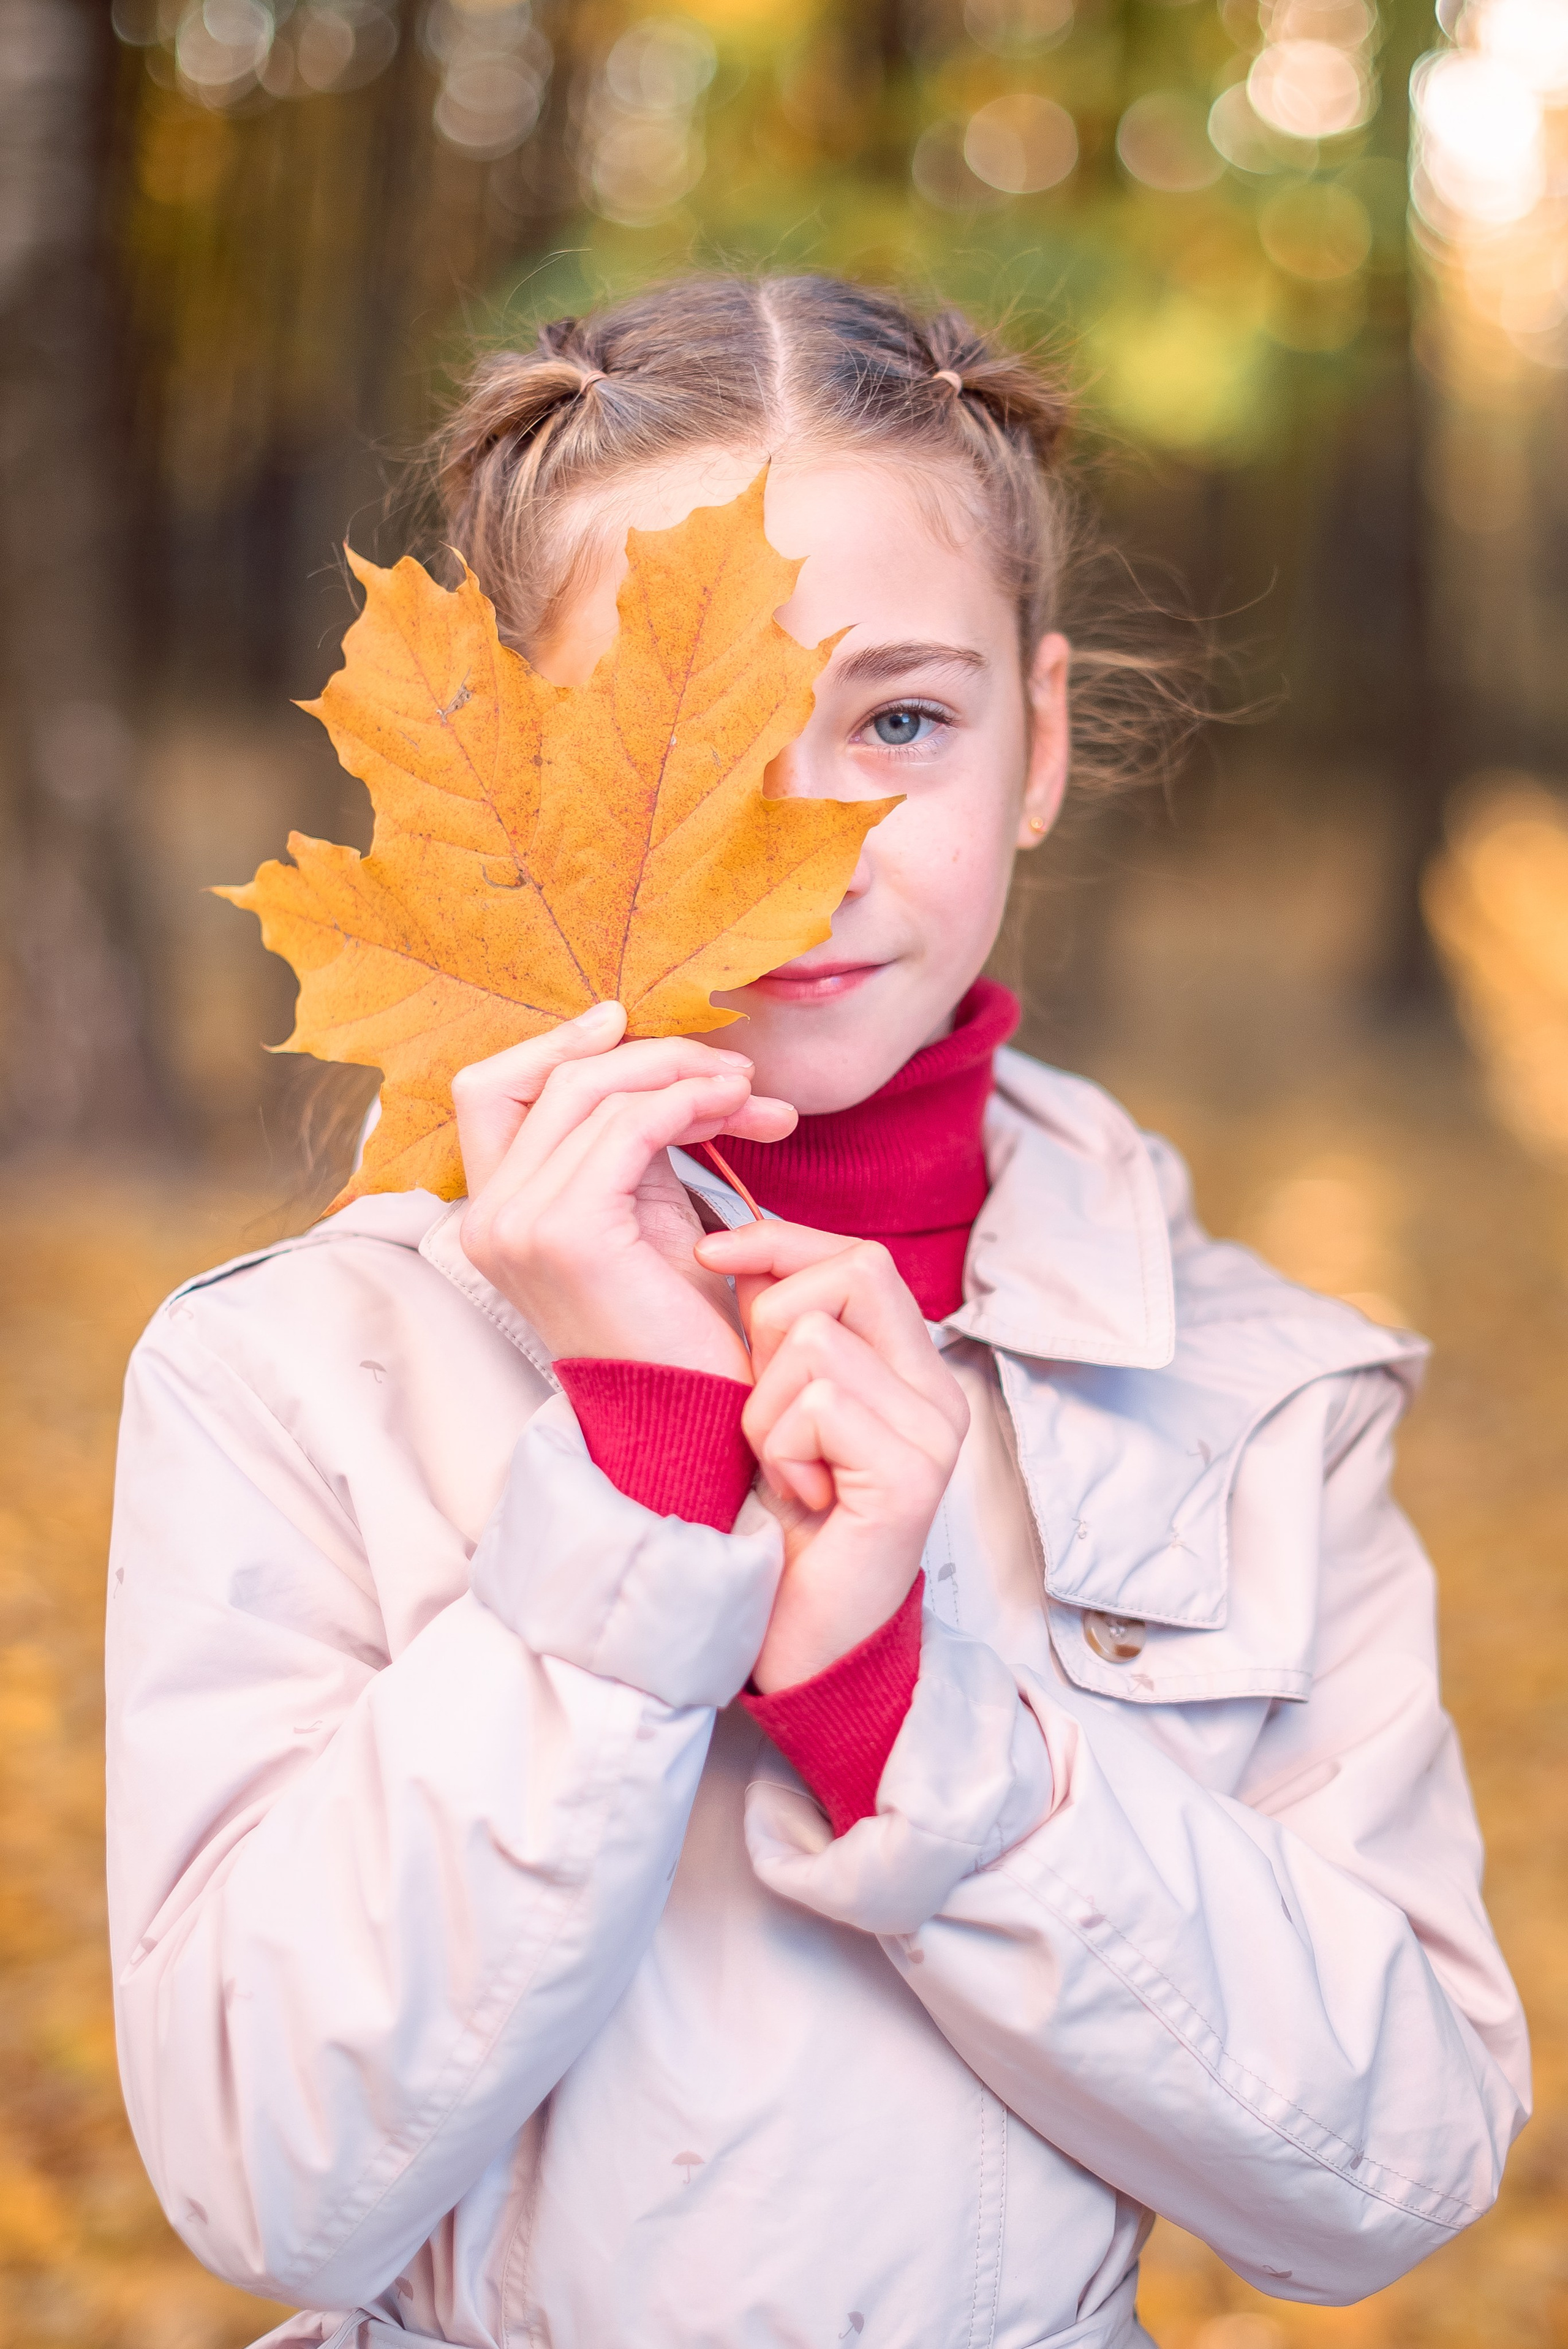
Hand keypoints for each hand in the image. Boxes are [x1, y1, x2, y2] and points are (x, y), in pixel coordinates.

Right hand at [455, 1002, 795, 1380]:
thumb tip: (663, 1060)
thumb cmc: (680, 1325)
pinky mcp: (566, 1233)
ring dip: (685, 1076)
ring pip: (594, 1089)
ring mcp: (517, 1225)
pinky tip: (737, 1109)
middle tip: (730, 1069)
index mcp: (493, 1210)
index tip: (630, 1022)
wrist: (695, 1419)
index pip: (492, 1088)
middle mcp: (488, 1217)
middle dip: (646, 1054)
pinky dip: (688, 1100)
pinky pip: (629, 1124)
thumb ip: (629, 1141)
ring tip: (751, 1093)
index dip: (557, 1042)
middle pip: (546, 1075)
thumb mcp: (644, 1211)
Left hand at [692, 1222, 968, 1688]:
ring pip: (815, 1341)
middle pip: (853, 1271)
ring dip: (764, 1409)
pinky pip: (819, 1404)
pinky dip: (780, 1448)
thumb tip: (738, 1246)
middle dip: (771, 1325)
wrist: (800, 1639)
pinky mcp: (912, 1477)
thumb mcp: (774, 1404)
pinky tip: (799, 1497)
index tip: (712, 1255)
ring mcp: (934, 1433)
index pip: (859, 1254)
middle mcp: (938, 1392)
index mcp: (911, 1368)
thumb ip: (778, 1332)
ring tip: (784, 1469)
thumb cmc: (778, 1525)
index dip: (780, 1240)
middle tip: (766, 1409)